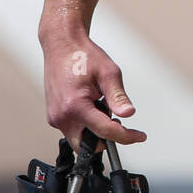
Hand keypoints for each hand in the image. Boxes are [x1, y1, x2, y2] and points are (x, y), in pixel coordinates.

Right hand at [42, 32, 146, 151]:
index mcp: (75, 106)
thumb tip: (128, 113)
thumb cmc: (82, 55)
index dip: (126, 137)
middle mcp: (61, 116)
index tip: (139, 136)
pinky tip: (91, 106)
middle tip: (119, 125)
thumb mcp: (108, 73)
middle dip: (105, 140)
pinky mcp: (53, 116)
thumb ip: (118, 96)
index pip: (105, 132)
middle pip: (87, 146)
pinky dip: (85, 124)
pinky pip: (72, 129)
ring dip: (94, 131)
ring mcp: (55, 117)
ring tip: (102, 106)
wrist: (62, 45)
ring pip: (78, 139)